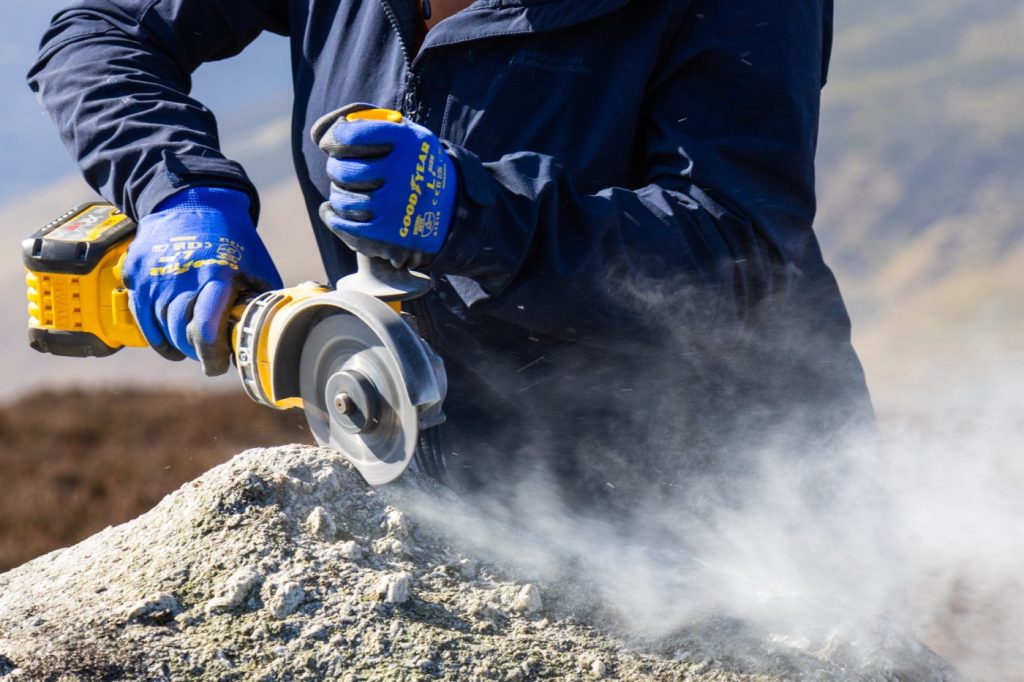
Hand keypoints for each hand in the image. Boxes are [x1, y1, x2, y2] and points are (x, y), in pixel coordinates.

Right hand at [122, 187, 282, 375]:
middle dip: (195, 351)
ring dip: (174, 343)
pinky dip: (153, 330)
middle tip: (207, 354)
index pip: (205, 329)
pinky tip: (167, 334)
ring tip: (189, 343)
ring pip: (157, 327)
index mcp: (216, 276)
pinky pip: (139, 313)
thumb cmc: (234, 240)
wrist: (194, 201)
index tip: (217, 366)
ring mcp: (152, 274)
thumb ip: (259, 304)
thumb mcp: (258, 268)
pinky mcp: (134, 271)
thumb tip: (265, 339)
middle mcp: (179, 276)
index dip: (211, 356)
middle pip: (180, 333)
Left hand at [312, 105, 456, 268]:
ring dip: (339, 196)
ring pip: (342, 199)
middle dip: (336, 170)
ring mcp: (396, 204)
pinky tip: (332, 213)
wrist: (453, 209)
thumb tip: (321, 132)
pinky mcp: (390, 232)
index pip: (351, 135)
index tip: (330, 144)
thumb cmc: (418, 166)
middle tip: (342, 172)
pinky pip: (346, 224)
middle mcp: (402, 172)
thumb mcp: (408, 135)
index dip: (334, 139)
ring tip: (347, 193)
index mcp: (407, 142)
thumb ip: (372, 124)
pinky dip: (334, 219)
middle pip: (343, 170)